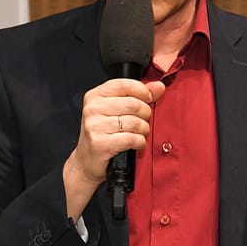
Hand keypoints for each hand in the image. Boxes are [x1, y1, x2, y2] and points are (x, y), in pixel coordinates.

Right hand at [62, 78, 165, 218]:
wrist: (87, 161)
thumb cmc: (102, 134)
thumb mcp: (116, 111)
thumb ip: (139, 96)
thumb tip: (159, 86)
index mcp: (94, 96)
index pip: (125, 84)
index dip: (143, 92)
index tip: (147, 100)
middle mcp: (92, 108)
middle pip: (133, 104)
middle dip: (145, 114)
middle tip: (142, 122)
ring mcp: (94, 126)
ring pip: (134, 123)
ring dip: (143, 130)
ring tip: (139, 134)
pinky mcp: (100, 143)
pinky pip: (132, 139)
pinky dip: (140, 143)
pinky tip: (137, 144)